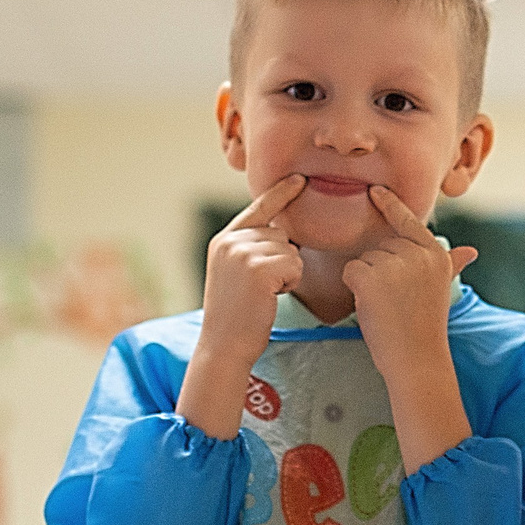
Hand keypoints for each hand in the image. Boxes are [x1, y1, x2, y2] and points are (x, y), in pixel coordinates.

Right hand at [179, 178, 304, 437]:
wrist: (224, 344)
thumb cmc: (236, 315)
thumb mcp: (235, 272)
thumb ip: (250, 248)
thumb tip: (281, 232)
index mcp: (224, 240)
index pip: (258, 209)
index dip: (281, 194)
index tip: (300, 180)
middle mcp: (230, 241)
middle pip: (282, 234)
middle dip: (283, 260)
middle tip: (262, 288)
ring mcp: (243, 253)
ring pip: (291, 250)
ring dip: (287, 273)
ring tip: (264, 293)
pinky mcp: (259, 268)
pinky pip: (295, 264)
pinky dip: (291, 281)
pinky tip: (271, 296)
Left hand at [342, 185, 476, 383]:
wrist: (417, 359)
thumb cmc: (426, 326)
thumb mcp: (440, 288)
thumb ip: (450, 264)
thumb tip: (471, 252)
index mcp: (435, 254)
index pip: (408, 222)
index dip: (390, 205)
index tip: (375, 190)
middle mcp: (417, 254)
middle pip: (380, 247)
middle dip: (380, 271)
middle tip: (396, 302)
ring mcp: (394, 264)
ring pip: (364, 259)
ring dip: (368, 282)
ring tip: (388, 307)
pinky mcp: (371, 278)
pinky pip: (350, 271)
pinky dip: (354, 290)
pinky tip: (372, 307)